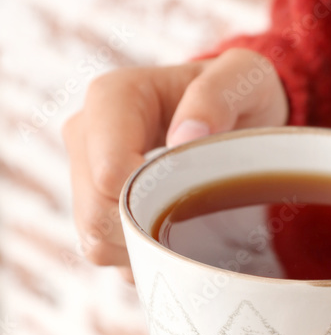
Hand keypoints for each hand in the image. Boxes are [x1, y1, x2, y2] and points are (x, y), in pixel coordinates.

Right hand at [62, 49, 287, 266]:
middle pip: (96, 212)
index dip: (152, 198)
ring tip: (187, 222)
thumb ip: (216, 97)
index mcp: (111, 98)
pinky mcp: (91, 203)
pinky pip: (104, 251)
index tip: (194, 194)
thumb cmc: (237, 92)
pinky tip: (173, 233)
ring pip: (95, 239)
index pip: (109, 173)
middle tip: (198, 216)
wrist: (234, 114)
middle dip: (150, 228)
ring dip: (145, 247)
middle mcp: (85, 134)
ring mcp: (83, 172)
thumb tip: (184, 136)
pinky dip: (141, 255)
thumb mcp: (242, 79)